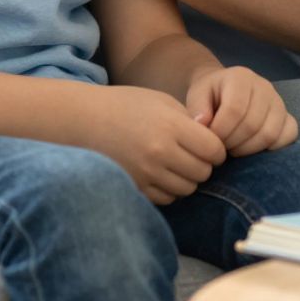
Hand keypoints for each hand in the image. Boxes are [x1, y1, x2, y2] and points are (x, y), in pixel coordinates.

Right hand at [78, 86, 227, 203]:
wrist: (83, 120)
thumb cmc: (126, 106)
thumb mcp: (162, 102)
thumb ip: (190, 122)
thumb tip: (215, 143)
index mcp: (171, 127)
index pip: (214, 150)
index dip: (216, 148)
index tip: (208, 144)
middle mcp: (160, 153)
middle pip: (203, 172)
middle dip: (203, 164)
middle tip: (192, 154)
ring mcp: (146, 174)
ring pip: (187, 189)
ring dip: (187, 178)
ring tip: (175, 163)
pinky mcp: (135, 188)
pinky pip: (168, 198)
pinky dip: (170, 189)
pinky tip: (161, 173)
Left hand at [185, 66, 298, 157]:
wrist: (224, 89)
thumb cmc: (209, 95)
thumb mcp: (197, 95)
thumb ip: (196, 108)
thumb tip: (203, 123)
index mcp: (241, 77)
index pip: (234, 109)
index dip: (220, 131)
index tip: (210, 140)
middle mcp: (264, 86)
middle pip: (252, 124)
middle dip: (232, 143)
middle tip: (220, 148)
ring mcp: (279, 102)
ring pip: (270, 134)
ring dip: (248, 149)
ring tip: (234, 149)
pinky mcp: (288, 116)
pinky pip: (289, 135)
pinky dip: (272, 149)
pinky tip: (253, 149)